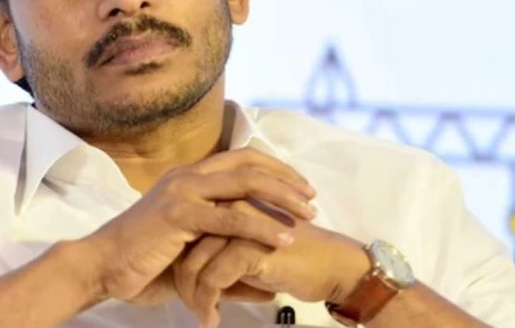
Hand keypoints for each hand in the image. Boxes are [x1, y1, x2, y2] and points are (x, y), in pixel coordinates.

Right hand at [82, 148, 317, 303]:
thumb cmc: (142, 261)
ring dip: (281, 196)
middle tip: (312, 198)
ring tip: (308, 214)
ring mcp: (182, 192)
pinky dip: (261, 227)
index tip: (302, 188)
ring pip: (244, 183)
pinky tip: (283, 238)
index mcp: (188, 178)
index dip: (275, 169)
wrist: (103, 265)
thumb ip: (221, 252)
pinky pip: (229, 218)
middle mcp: (187, 176)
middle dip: (286, 179)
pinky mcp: (178, 214)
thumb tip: (258, 274)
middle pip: (248, 163)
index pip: (241, 159)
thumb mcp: (188, 250)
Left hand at [173, 201, 368, 327]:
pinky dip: (207, 304)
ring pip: (194, 265)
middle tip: (193, 308)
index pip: (186, 232)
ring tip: (203, 317)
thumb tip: (188, 273)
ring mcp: (236, 225)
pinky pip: (212, 280)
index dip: (180, 265)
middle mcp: (228, 205)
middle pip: (184, 247)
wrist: (333, 266)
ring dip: (194, 298)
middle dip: (183, 283)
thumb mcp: (249, 250)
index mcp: (227, 199)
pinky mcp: (247, 247)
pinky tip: (213, 320)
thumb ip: (219, 252)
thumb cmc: (293, 260)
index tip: (184, 292)